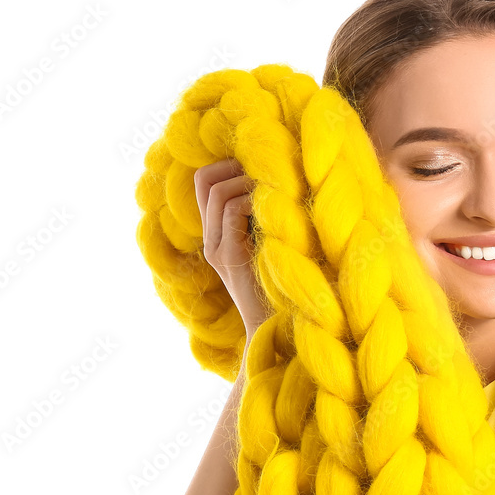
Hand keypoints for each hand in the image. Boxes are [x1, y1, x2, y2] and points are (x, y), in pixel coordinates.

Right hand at [193, 158, 270, 336]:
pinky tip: (278, 212)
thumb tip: (279, 176)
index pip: (203, 181)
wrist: (281, 330)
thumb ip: (267, 217)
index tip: (259, 169)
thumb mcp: (274, 243)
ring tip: (278, 194)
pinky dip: (256, 201)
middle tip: (268, 175)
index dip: (227, 164)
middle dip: (236, 165)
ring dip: (251, 183)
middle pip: (204, 178)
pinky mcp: (231, 258)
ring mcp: (218, 250)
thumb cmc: (291, 285)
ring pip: (219, 192)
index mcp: (217, 236)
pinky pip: (232, 211)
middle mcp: (211, 242)